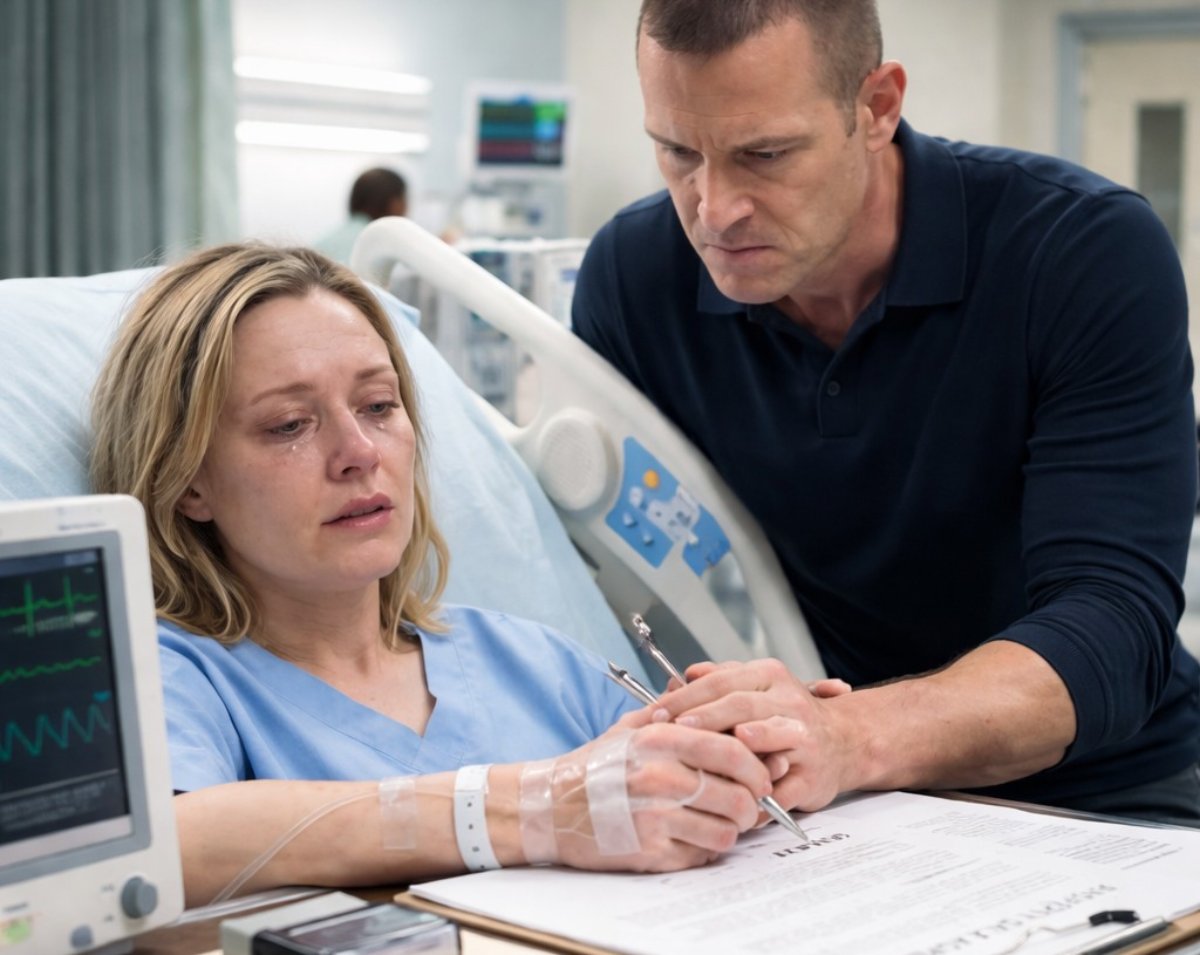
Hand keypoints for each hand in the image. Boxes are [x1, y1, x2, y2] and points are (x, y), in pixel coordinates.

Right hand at [538, 721, 770, 872]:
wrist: (549, 807)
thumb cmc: (594, 768)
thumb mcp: (629, 727)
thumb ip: (672, 710)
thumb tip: (709, 693)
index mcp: (661, 740)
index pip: (733, 751)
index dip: (758, 767)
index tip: (763, 776)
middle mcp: (660, 776)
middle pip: (739, 796)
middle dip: (753, 806)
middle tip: (747, 807)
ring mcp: (655, 816)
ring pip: (726, 831)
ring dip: (730, 831)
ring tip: (719, 824)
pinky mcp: (650, 851)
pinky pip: (701, 856)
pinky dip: (705, 850)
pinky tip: (690, 839)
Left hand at [651, 659, 853, 813]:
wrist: (844, 743)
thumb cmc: (784, 717)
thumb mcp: (753, 689)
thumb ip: (717, 682)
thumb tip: (680, 677)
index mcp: (768, 676)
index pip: (721, 681)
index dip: (686, 697)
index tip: (655, 713)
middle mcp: (789, 702)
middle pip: (741, 705)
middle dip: (704, 718)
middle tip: (672, 730)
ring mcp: (804, 739)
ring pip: (773, 737)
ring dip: (747, 745)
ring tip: (720, 750)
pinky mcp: (813, 776)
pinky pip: (784, 788)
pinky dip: (762, 797)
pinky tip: (739, 802)